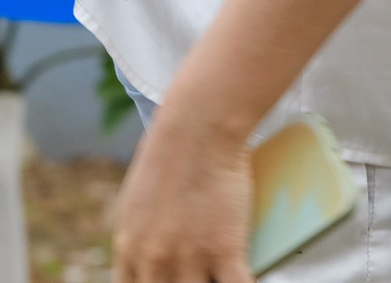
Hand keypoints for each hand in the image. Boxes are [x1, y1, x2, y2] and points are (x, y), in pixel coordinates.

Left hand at [112, 104, 254, 282]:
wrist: (199, 123)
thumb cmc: (172, 154)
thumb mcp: (139, 202)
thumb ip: (143, 240)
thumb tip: (156, 265)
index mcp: (129, 249)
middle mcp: (153, 260)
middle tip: (200, 277)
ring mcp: (188, 257)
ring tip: (221, 277)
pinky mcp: (223, 250)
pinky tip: (261, 277)